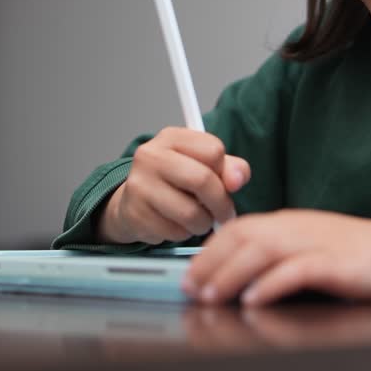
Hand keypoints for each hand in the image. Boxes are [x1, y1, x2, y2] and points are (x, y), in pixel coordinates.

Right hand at [98, 127, 250, 244]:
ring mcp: (140, 185)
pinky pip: (175, 232)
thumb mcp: (202, 165)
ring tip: (198, 219)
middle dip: (221, 204)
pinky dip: (184, 234)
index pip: (213, 150)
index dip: (225, 172)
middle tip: (224, 214)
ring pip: (191, 213)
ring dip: (203, 223)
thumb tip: (238, 178)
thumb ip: (228, 168)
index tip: (226, 184)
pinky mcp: (136, 214)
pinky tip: (177, 224)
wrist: (132, 201)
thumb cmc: (173, 181)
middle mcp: (151, 155)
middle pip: (202, 180)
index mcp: (171, 137)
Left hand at [181, 210, 370, 305]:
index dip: (210, 250)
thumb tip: (246, 280)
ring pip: (262, 251)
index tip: (190, 273)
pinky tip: (254, 300)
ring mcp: (319, 243)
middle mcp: (301, 227)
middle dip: (210, 262)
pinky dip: (271, 284)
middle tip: (189, 288)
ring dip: (230, 273)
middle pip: (244, 236)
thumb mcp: (318, 250)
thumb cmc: (366, 257)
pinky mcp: (337, 263)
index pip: (241, 229)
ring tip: (209, 295)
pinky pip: (297, 270)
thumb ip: (285, 258)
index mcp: (293, 222)